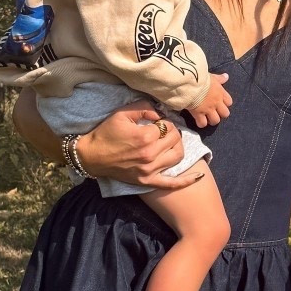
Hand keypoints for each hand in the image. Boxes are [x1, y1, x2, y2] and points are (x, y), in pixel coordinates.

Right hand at [76, 103, 201, 191]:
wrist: (92, 156)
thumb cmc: (106, 133)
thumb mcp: (122, 113)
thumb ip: (144, 107)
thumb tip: (161, 112)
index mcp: (145, 137)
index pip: (168, 126)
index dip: (165, 121)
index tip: (158, 122)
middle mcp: (150, 155)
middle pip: (175, 140)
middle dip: (172, 132)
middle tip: (165, 130)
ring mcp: (150, 170)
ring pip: (177, 157)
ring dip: (178, 147)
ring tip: (171, 142)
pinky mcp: (147, 181)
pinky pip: (171, 184)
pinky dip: (186, 180)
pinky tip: (198, 176)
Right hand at [187, 74, 232, 128]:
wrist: (190, 82)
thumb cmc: (200, 77)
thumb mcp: (211, 76)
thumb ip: (219, 78)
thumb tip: (226, 76)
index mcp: (220, 92)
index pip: (229, 102)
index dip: (225, 104)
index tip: (219, 103)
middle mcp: (216, 102)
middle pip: (225, 114)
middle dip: (220, 114)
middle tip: (213, 112)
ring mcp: (208, 109)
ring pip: (215, 121)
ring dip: (211, 120)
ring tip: (206, 117)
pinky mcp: (198, 114)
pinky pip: (202, 123)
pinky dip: (201, 123)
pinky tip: (198, 120)